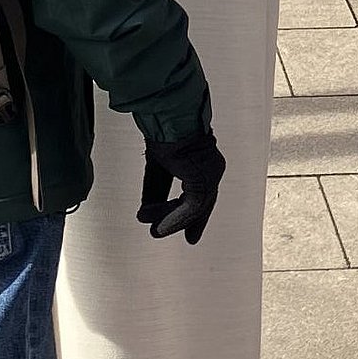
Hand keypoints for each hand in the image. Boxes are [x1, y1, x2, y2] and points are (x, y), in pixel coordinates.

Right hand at [138, 128, 225, 244]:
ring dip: (170, 219)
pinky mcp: (203, 180)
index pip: (202, 193)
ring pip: (195, 207)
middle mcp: (212, 168)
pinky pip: (191, 208)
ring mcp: (210, 174)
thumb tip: (146, 215)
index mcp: (204, 162)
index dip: (194, 213)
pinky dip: (174, 219)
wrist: (167, 118)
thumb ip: (156, 191)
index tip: (192, 234)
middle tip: (190, 240)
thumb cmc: (163, 133)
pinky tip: (160, 227)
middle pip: (204, 203)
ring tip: (155, 231)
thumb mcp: (157, 167)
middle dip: (194, 222)